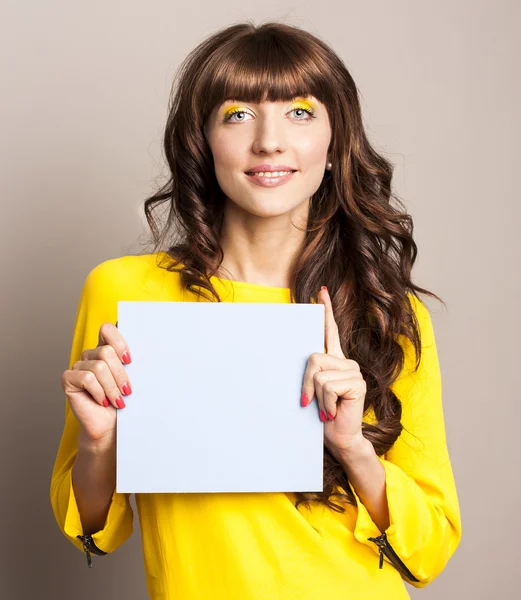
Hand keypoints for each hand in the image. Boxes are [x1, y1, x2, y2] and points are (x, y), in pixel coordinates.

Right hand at [61, 321, 131, 444]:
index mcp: (106, 349)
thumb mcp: (132, 379)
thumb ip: (132, 362)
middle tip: (127, 391)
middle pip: (106, 352)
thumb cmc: (123, 401)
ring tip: (117, 400)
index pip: (107, 329)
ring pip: (98, 367)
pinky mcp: (68, 379)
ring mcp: (78, 366)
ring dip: (112, 387)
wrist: (110, 426)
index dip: (119, 341)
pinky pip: (86, 379)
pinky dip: (99, 392)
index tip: (129, 360)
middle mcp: (91, 354)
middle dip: (120, 374)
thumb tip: (149, 347)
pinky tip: (103, 402)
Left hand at [301, 286, 367, 457]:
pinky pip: (328, 385)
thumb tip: (304, 358)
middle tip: (309, 402)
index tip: (322, 291)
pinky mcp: (357, 383)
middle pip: (313, 357)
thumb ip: (311, 372)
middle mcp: (346, 362)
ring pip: (319, 373)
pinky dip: (325, 402)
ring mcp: (353, 371)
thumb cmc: (323, 414)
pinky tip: (334, 411)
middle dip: (306, 382)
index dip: (327, 311)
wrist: (339, 437)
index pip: (331, 331)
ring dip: (316, 396)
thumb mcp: (313, 390)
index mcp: (335, 361)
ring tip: (326, 408)